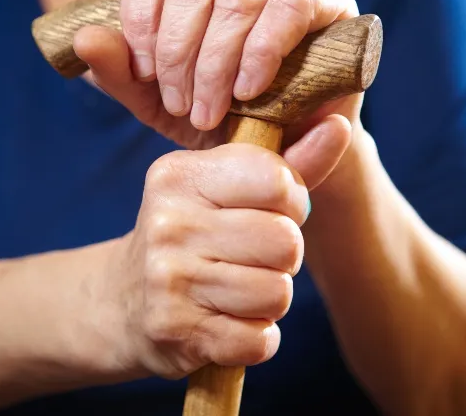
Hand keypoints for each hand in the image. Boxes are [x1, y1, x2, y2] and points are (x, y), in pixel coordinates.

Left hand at [73, 0, 360, 152]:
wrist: (280, 158)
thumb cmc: (218, 124)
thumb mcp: (157, 105)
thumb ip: (120, 74)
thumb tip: (83, 38)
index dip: (141, 13)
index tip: (144, 72)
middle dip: (178, 53)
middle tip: (180, 105)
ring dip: (215, 65)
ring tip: (209, 112)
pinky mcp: (326, 6)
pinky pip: (288, 8)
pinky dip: (260, 53)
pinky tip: (249, 91)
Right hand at [100, 144, 313, 378]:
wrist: (124, 300)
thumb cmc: (193, 236)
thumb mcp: (226, 190)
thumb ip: (287, 163)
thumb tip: (340, 126)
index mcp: (179, 176)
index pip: (276, 181)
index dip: (290, 202)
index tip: (271, 211)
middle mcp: (168, 224)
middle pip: (285, 241)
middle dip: (283, 255)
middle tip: (253, 256)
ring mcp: (168, 280)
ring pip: (277, 293)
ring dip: (270, 298)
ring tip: (239, 289)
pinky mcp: (175, 332)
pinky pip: (259, 340)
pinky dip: (256, 337)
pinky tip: (228, 322)